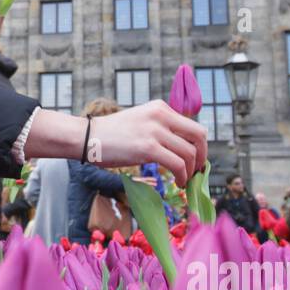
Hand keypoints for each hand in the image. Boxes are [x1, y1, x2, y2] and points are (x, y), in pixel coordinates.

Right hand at [88, 100, 207, 186]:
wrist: (87, 137)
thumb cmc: (111, 134)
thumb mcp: (141, 122)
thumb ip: (160, 128)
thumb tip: (182, 147)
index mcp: (160, 108)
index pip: (194, 126)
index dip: (200, 146)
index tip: (196, 161)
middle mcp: (161, 115)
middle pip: (199, 136)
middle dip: (202, 157)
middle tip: (197, 172)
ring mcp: (155, 131)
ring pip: (190, 153)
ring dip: (191, 171)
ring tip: (184, 180)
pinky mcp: (148, 148)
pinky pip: (177, 164)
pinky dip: (182, 176)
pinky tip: (178, 182)